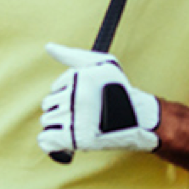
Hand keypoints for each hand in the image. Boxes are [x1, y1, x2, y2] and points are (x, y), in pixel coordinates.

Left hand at [38, 43, 159, 154]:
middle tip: (81, 116)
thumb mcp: (100, 64)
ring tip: (77, 126)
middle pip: (48, 105)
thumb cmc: (120, 90)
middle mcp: (75, 97)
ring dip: (58, 126)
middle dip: (61, 110)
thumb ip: (72, 55)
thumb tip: (49, 47)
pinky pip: (47, 139)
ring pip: (47, 121)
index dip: (67, 97)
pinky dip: (52, 141)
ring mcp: (76, 119)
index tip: (84, 102)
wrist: (141, 118)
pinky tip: (63, 140)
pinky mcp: (77, 138)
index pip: (54, 89)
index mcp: (78, 79)